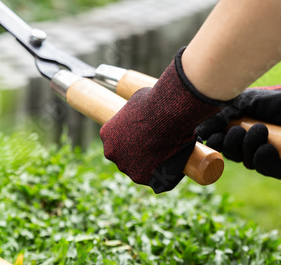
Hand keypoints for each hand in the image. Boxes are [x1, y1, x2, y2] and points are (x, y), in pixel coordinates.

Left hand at [100, 48, 227, 192]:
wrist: (165, 113)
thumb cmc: (154, 101)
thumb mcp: (138, 100)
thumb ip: (136, 109)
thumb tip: (142, 105)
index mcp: (106, 134)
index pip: (117, 142)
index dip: (131, 140)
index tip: (144, 138)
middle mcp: (111, 152)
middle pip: (125, 157)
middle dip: (138, 155)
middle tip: (158, 148)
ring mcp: (126, 167)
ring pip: (139, 170)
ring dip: (151, 166)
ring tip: (169, 155)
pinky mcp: (143, 177)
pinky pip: (155, 180)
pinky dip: (163, 176)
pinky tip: (174, 167)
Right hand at [198, 41, 280, 178]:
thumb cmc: (271, 99)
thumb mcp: (239, 103)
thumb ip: (217, 115)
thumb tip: (197, 132)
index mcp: (236, 133)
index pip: (220, 146)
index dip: (215, 145)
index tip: (214, 137)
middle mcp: (250, 147)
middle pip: (232, 157)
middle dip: (232, 145)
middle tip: (238, 129)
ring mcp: (266, 155)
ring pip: (249, 164)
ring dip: (250, 148)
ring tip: (261, 129)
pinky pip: (271, 171)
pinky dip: (265, 161)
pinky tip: (266, 148)